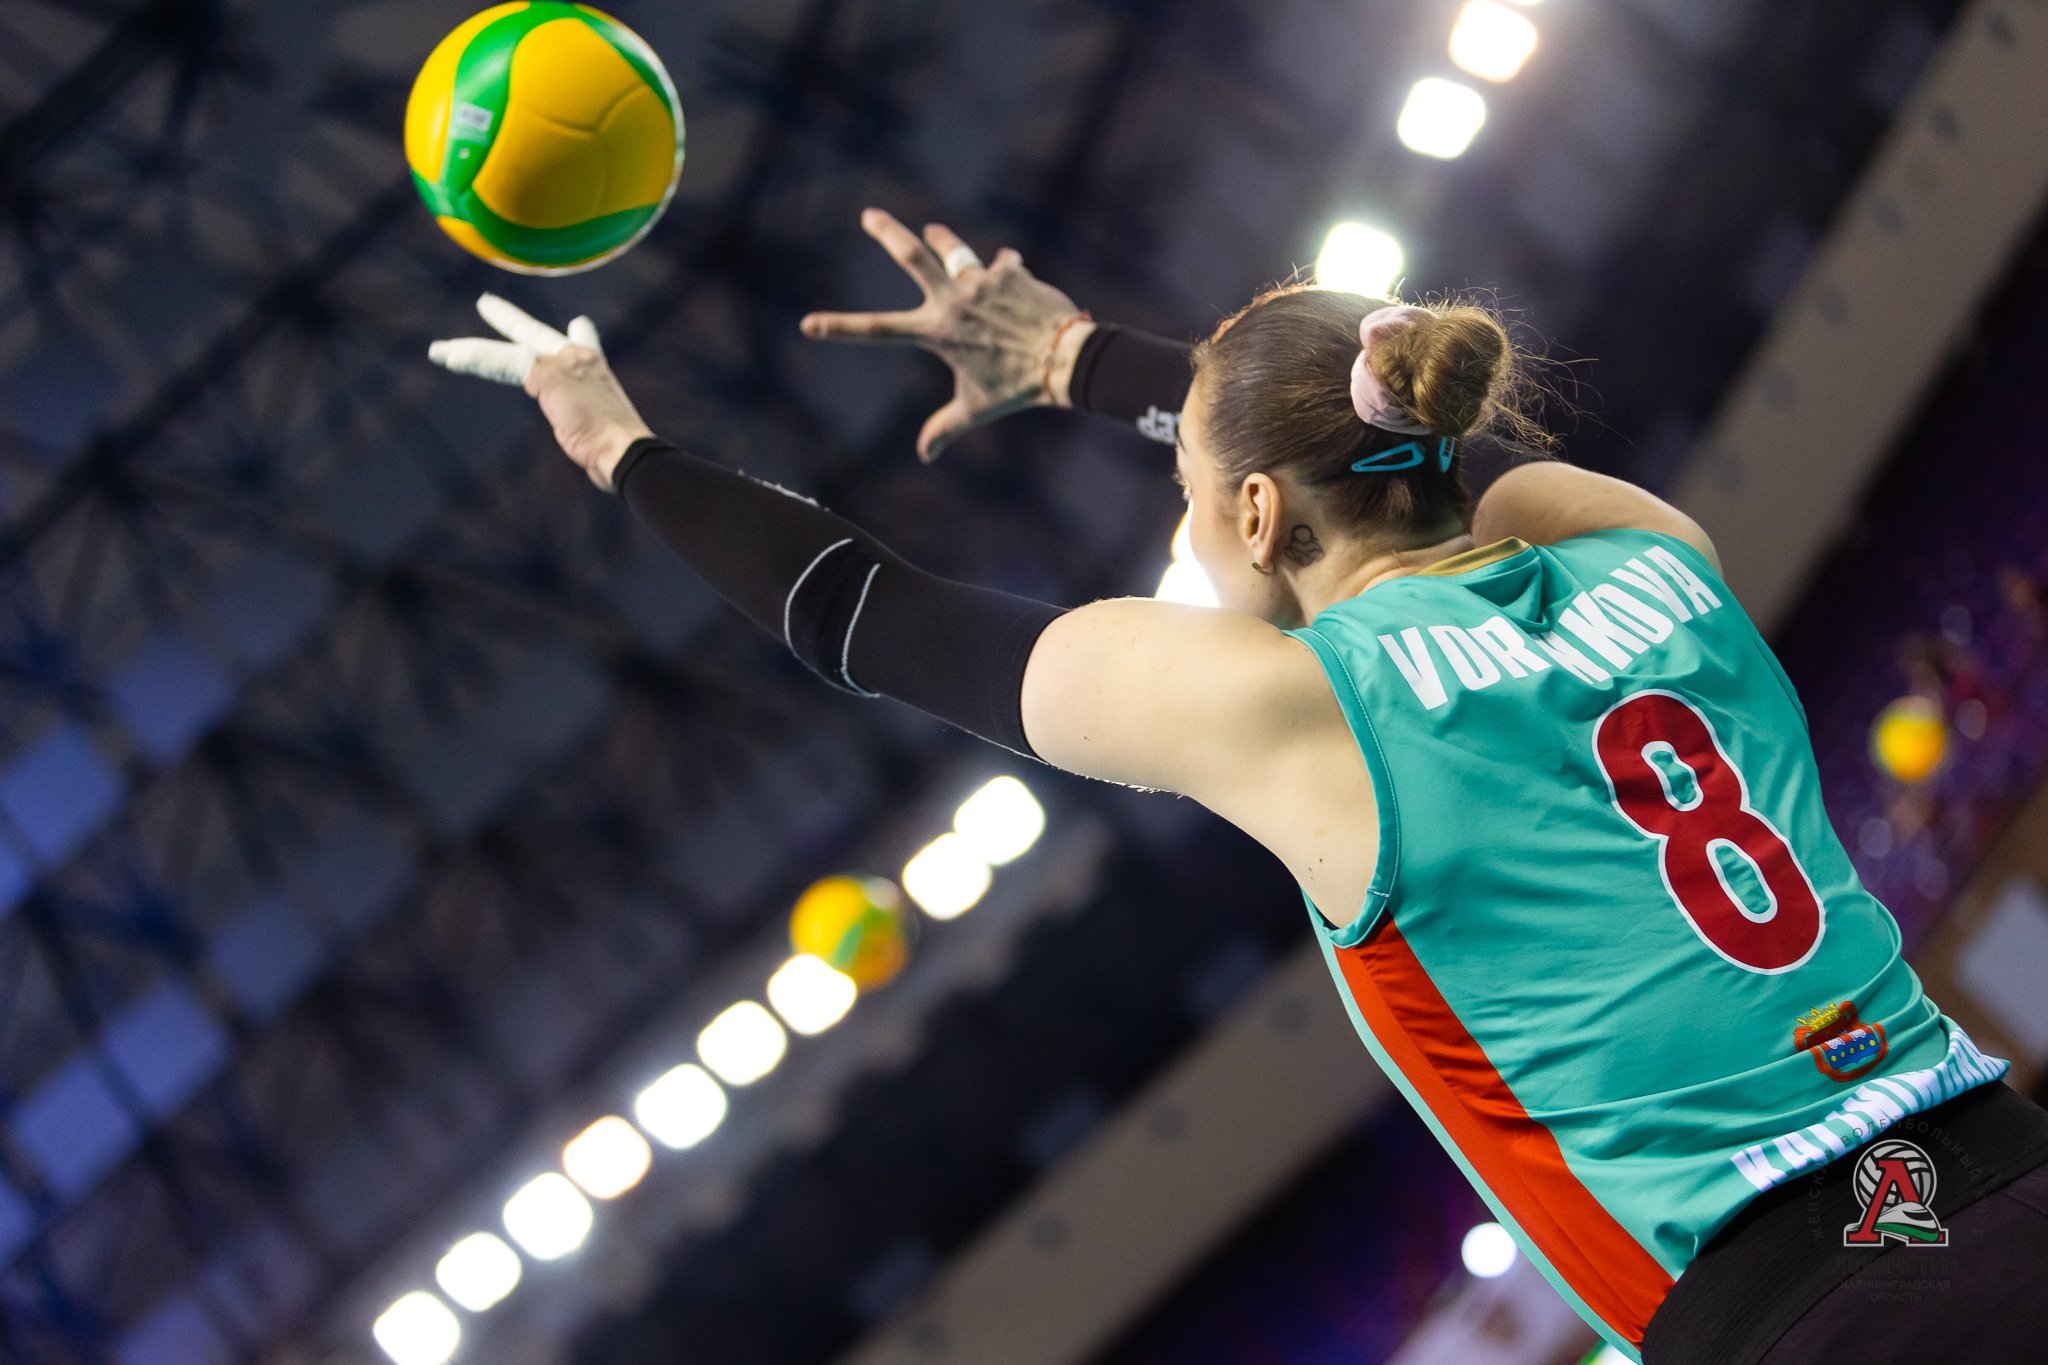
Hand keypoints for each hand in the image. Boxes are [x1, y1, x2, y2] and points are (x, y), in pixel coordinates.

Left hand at [429, 294, 653, 490]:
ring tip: (439, 352)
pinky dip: (475, 360)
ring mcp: (561, 364)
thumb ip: (596, 434)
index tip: (577, 325)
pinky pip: (502, 363)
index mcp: (596, 372)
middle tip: (485, 303)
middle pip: (535, 334)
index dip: (579, 335)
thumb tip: (604, 462)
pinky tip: (449, 358)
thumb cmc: (619, 453)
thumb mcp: (607, 436)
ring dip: (470, 352)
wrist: (625, 450)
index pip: (584, 345)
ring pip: (507, 352)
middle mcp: (578, 360)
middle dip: (508, 319)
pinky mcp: (544, 376)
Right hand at [801, 208, 1090, 462]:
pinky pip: (1002, 264)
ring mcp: (982, 281)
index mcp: (937, 332)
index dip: (839, 328)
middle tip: (869, 214)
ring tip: (933, 231)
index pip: (877, 331)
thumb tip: (925, 455)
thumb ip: (946, 428)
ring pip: (954, 251)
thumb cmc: (1018, 389)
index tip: (808, 324)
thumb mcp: (976, 409)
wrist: (1065, 360)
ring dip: (943, 240)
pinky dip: (1003, 269)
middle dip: (887, 233)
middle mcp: (955, 300)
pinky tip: (1009, 272)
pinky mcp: (1011, 272)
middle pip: (912, 256)